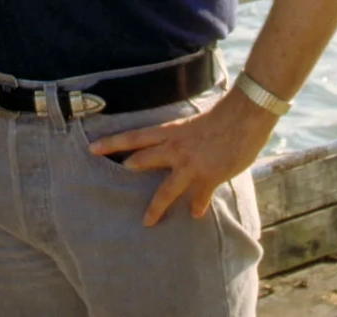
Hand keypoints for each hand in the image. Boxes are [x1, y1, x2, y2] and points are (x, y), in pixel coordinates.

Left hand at [88, 88, 277, 225]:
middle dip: (128, 170)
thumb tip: (174, 145)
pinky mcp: (208, 178)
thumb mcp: (193, 124)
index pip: (134, 136)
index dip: (112, 142)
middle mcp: (175, 148)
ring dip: (156, 207)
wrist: (244, 117)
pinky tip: (195, 214)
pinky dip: (196, 207)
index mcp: (170, 131)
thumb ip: (181, 137)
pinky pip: (198, 199)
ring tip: (147, 221)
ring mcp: (190, 165)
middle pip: (142, 161)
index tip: (92, 148)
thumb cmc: (222, 116)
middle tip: (114, 180)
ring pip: (165, 190)